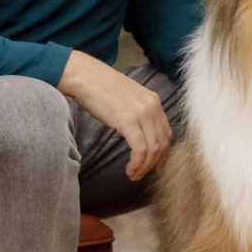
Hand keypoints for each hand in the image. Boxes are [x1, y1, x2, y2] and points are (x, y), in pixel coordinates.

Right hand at [58, 51, 171, 180]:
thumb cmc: (100, 88)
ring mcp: (142, 113)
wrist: (84, 76)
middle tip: (143, 174)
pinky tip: (130, 170)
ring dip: (144, 166)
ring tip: (134, 175)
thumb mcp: (127, 99)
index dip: (163, 152)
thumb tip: (140, 135)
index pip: (167, 132)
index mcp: (153, 100)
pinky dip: (137, 163)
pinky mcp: (128, 120)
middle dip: (154, 163)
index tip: (156, 165)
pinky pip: (140, 149)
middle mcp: (152, 106)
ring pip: (153, 149)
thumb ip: (138, 113)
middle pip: (162, 143)